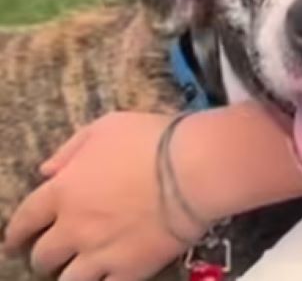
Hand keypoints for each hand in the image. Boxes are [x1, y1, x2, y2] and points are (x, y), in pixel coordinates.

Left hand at [2, 112, 207, 280]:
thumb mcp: (108, 126)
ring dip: (71, 274)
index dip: (18, 231)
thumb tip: (47, 171)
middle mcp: (74, 228)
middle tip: (55, 252)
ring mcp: (100, 254)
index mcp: (63, 191)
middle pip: (44, 256)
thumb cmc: (151, 139)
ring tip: (81, 269)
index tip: (15, 239)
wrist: (194, 169)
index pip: (25, 219)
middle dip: (46, 254)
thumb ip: (72, 148)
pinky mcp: (130, 270)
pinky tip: (109, 276)